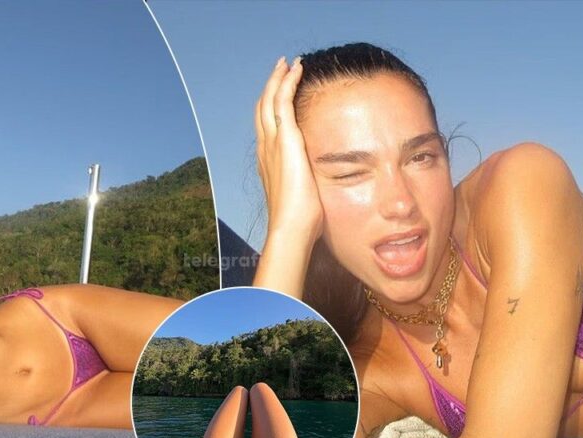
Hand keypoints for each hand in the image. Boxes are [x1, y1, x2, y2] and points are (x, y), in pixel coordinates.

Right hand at [255, 56, 322, 240]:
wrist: (291, 228)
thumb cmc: (300, 223)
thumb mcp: (301, 200)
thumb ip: (306, 189)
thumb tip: (319, 196)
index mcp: (268, 163)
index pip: (267, 128)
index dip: (271, 109)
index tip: (280, 96)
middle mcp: (265, 149)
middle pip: (262, 109)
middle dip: (271, 88)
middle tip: (280, 70)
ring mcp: (272, 142)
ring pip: (269, 100)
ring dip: (278, 79)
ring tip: (287, 64)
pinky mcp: (285, 138)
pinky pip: (283, 100)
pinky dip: (288, 82)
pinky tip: (297, 69)